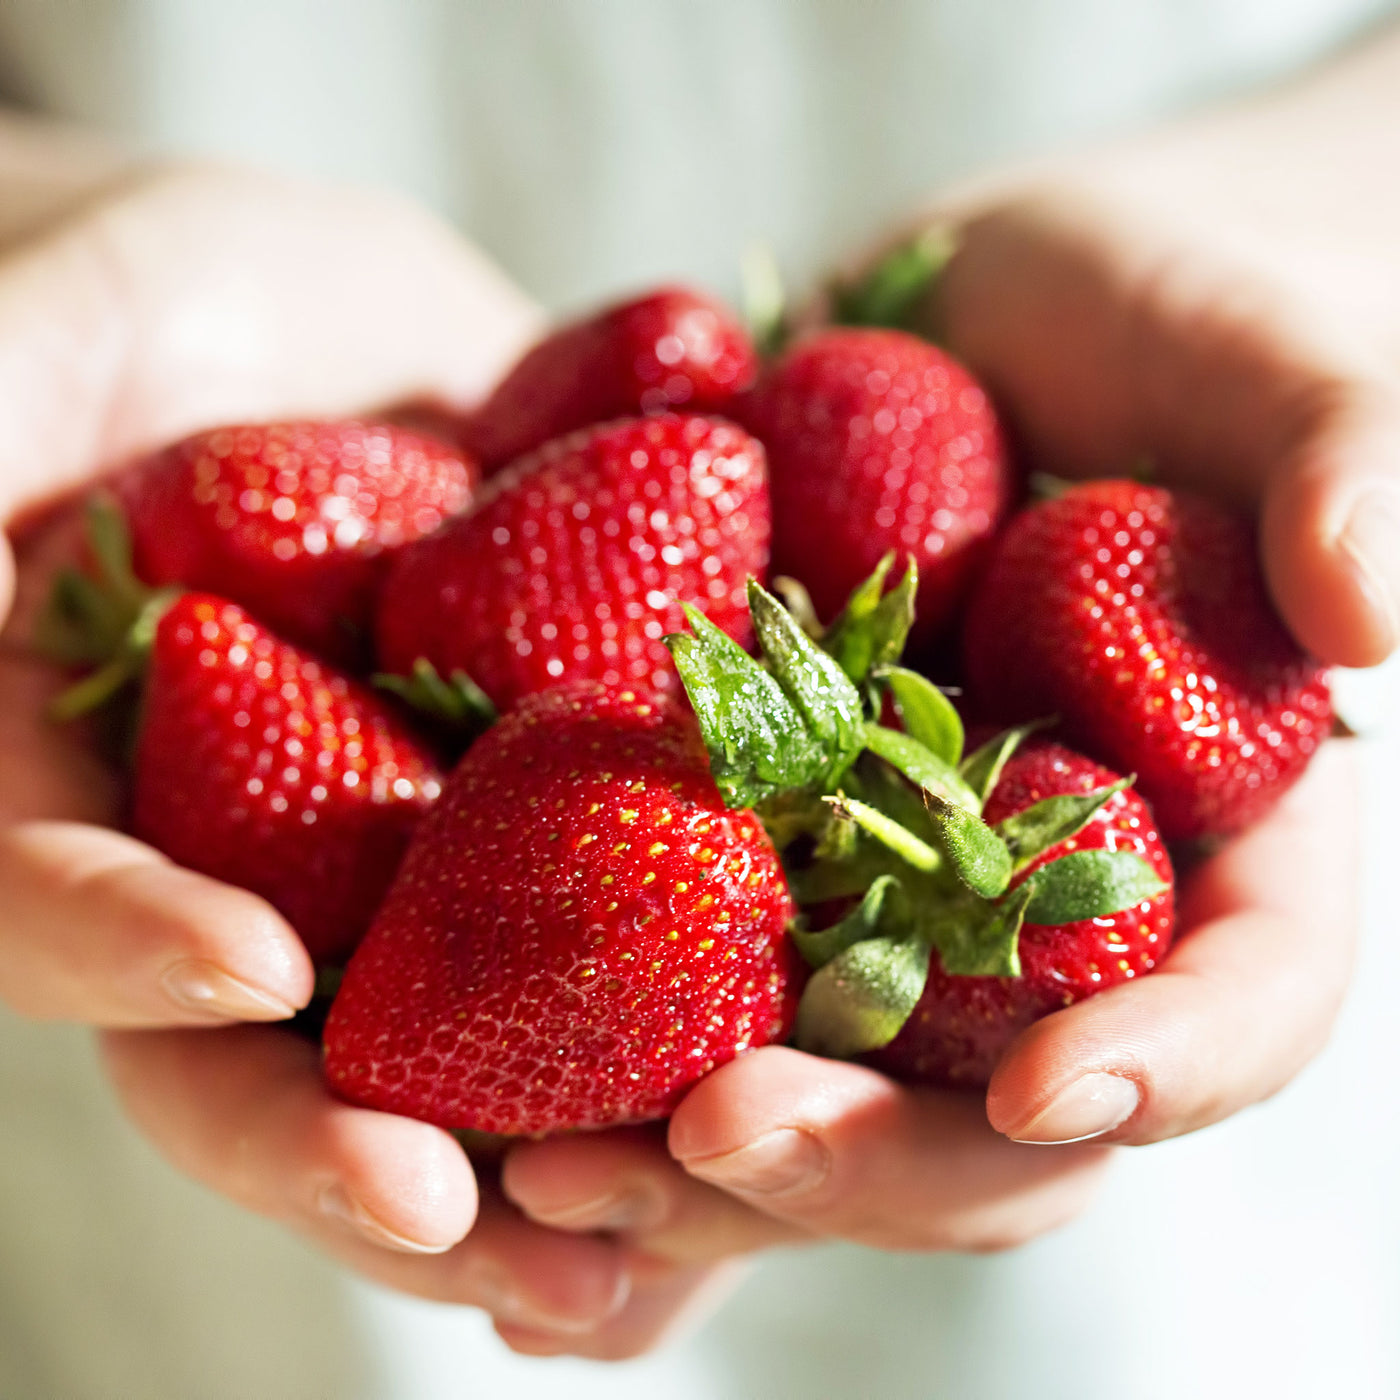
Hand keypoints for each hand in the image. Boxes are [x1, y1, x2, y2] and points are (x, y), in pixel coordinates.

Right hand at [0, 162, 701, 1351]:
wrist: (326, 324)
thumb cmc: (137, 308)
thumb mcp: (33, 332)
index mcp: (87, 782)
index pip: (54, 901)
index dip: (125, 949)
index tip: (248, 967)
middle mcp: (253, 857)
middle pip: (276, 1051)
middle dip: (363, 1151)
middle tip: (477, 1233)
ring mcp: (412, 847)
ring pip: (465, 1035)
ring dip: (555, 1150)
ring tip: (661, 1250)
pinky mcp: (556, 798)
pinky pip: (624, 910)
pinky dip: (693, 997)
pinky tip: (792, 1066)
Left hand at [497, 187, 1374, 1349]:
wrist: (992, 318)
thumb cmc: (1168, 328)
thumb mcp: (1267, 363)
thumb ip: (1336, 456)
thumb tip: (1375, 604)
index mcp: (1206, 835)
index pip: (1241, 997)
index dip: (1174, 1065)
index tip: (1062, 1096)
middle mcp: (1037, 900)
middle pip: (983, 1103)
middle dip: (861, 1158)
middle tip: (711, 1146)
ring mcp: (879, 883)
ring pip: (808, 1086)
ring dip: (683, 1163)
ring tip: (537, 1175)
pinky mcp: (745, 836)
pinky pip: (668, 980)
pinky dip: (579, 1056)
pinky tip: (469, 1091)